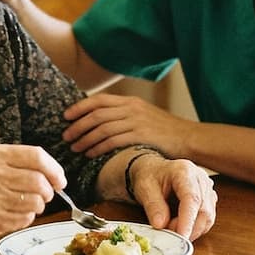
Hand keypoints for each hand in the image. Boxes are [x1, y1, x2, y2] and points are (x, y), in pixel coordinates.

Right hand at [0, 143, 64, 237]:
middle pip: (39, 182)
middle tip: (45, 194)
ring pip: (35, 203)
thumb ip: (14, 161)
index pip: (36, 156)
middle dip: (49, 191)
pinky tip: (12, 213)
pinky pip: (23, 220)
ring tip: (25, 203)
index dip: (54, 169)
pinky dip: (25, 218)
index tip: (60, 179)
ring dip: (37, 206)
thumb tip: (51, 173)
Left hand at [63, 93, 193, 157]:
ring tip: (75, 147)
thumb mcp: (144, 116)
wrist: (189, 137)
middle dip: (78, 125)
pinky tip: (90, 154)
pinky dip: (97, 147)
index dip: (80, 107)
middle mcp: (131, 108)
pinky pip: (112, 141)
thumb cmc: (166, 131)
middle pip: (96, 114)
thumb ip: (125, 116)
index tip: (66, 116)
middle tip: (66, 136)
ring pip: (101, 128)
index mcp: (131, 101)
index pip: (99, 100)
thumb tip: (102, 123)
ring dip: (85, 138)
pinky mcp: (140, 135)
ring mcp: (136, 121)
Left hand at [128, 152, 216, 240]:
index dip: (188, 220)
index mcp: (184, 171)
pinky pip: (207, 219)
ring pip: (208, 217)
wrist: (154, 171)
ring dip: (191, 229)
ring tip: (171, 226)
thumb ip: (153, 206)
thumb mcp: (144, 188)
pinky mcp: (208, 199)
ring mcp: (207, 189)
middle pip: (204, 210)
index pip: (192, 198)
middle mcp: (200, 179)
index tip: (181, 236)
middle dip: (187, 228)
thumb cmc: (150, 176)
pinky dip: (194, 227)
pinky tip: (180, 224)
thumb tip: (161, 225)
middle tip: (168, 232)